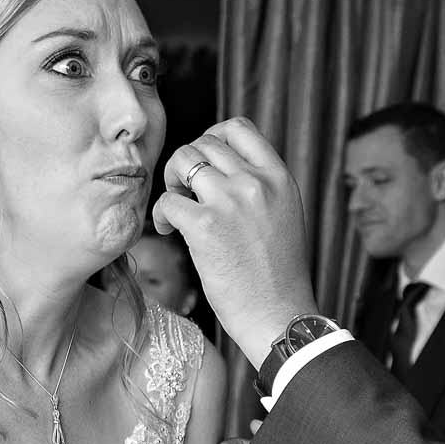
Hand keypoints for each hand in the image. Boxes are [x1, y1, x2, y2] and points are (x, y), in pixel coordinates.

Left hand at [152, 118, 319, 363]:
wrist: (278, 315)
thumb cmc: (278, 276)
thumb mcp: (283, 215)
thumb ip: (260, 187)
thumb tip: (220, 168)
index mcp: (279, 178)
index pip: (238, 129)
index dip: (212, 137)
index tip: (204, 162)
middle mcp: (256, 182)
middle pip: (204, 143)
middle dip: (187, 163)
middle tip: (185, 192)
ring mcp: (230, 201)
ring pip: (182, 160)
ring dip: (171, 182)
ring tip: (177, 209)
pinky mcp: (205, 226)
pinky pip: (167, 200)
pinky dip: (161, 215)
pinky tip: (168, 231)